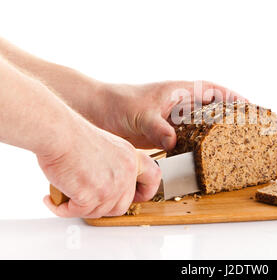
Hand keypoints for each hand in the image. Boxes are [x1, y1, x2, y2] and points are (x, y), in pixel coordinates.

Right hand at [40, 118, 160, 217]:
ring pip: (100, 212)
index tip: (135, 197)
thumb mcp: (106, 146)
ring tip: (66, 195)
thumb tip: (105, 183)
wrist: (59, 133)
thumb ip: (113, 165)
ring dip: (81, 208)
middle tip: (87, 202)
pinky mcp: (92, 196)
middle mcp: (125, 172)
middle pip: (123, 205)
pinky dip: (62, 209)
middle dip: (104, 207)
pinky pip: (77, 212)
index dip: (145, 191)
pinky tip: (53, 199)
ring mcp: (111, 186)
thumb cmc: (73, 135)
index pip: (153, 178)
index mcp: (130, 157)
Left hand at [95, 81, 246, 149]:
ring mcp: (174, 118)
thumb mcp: (141, 115)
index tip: (250, 105)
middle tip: (247, 128)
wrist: (99, 112)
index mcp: (179, 91)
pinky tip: (205, 154)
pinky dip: (198, 144)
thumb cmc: (119, 103)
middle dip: (230, 115)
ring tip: (232, 143)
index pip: (213, 90)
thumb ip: (158, 128)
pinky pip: (189, 137)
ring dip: (215, 131)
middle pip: (212, 107)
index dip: (233, 96)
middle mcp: (180, 103)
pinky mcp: (166, 132)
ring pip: (202, 123)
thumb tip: (173, 142)